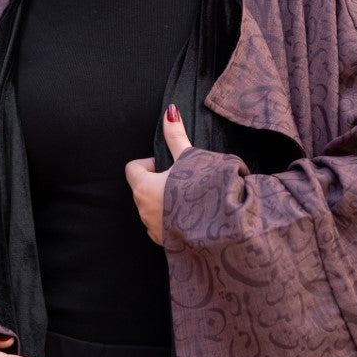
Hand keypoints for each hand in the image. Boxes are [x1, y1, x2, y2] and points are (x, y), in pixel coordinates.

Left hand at [125, 104, 191, 245]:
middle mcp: (143, 210)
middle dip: (158, 182)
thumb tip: (169, 112)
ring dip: (165, 202)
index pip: (133, 168)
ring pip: (152, 209)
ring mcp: (153, 230)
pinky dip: (173, 221)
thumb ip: (176, 136)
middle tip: (182, 178)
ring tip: (190, 198)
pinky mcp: (166, 244)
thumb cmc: (203, 189)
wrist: (223, 227)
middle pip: (142, 189)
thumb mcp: (190, 157)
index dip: (149, 162)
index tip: (168, 163)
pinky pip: (163, 228)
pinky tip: (192, 217)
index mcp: (143, 187)